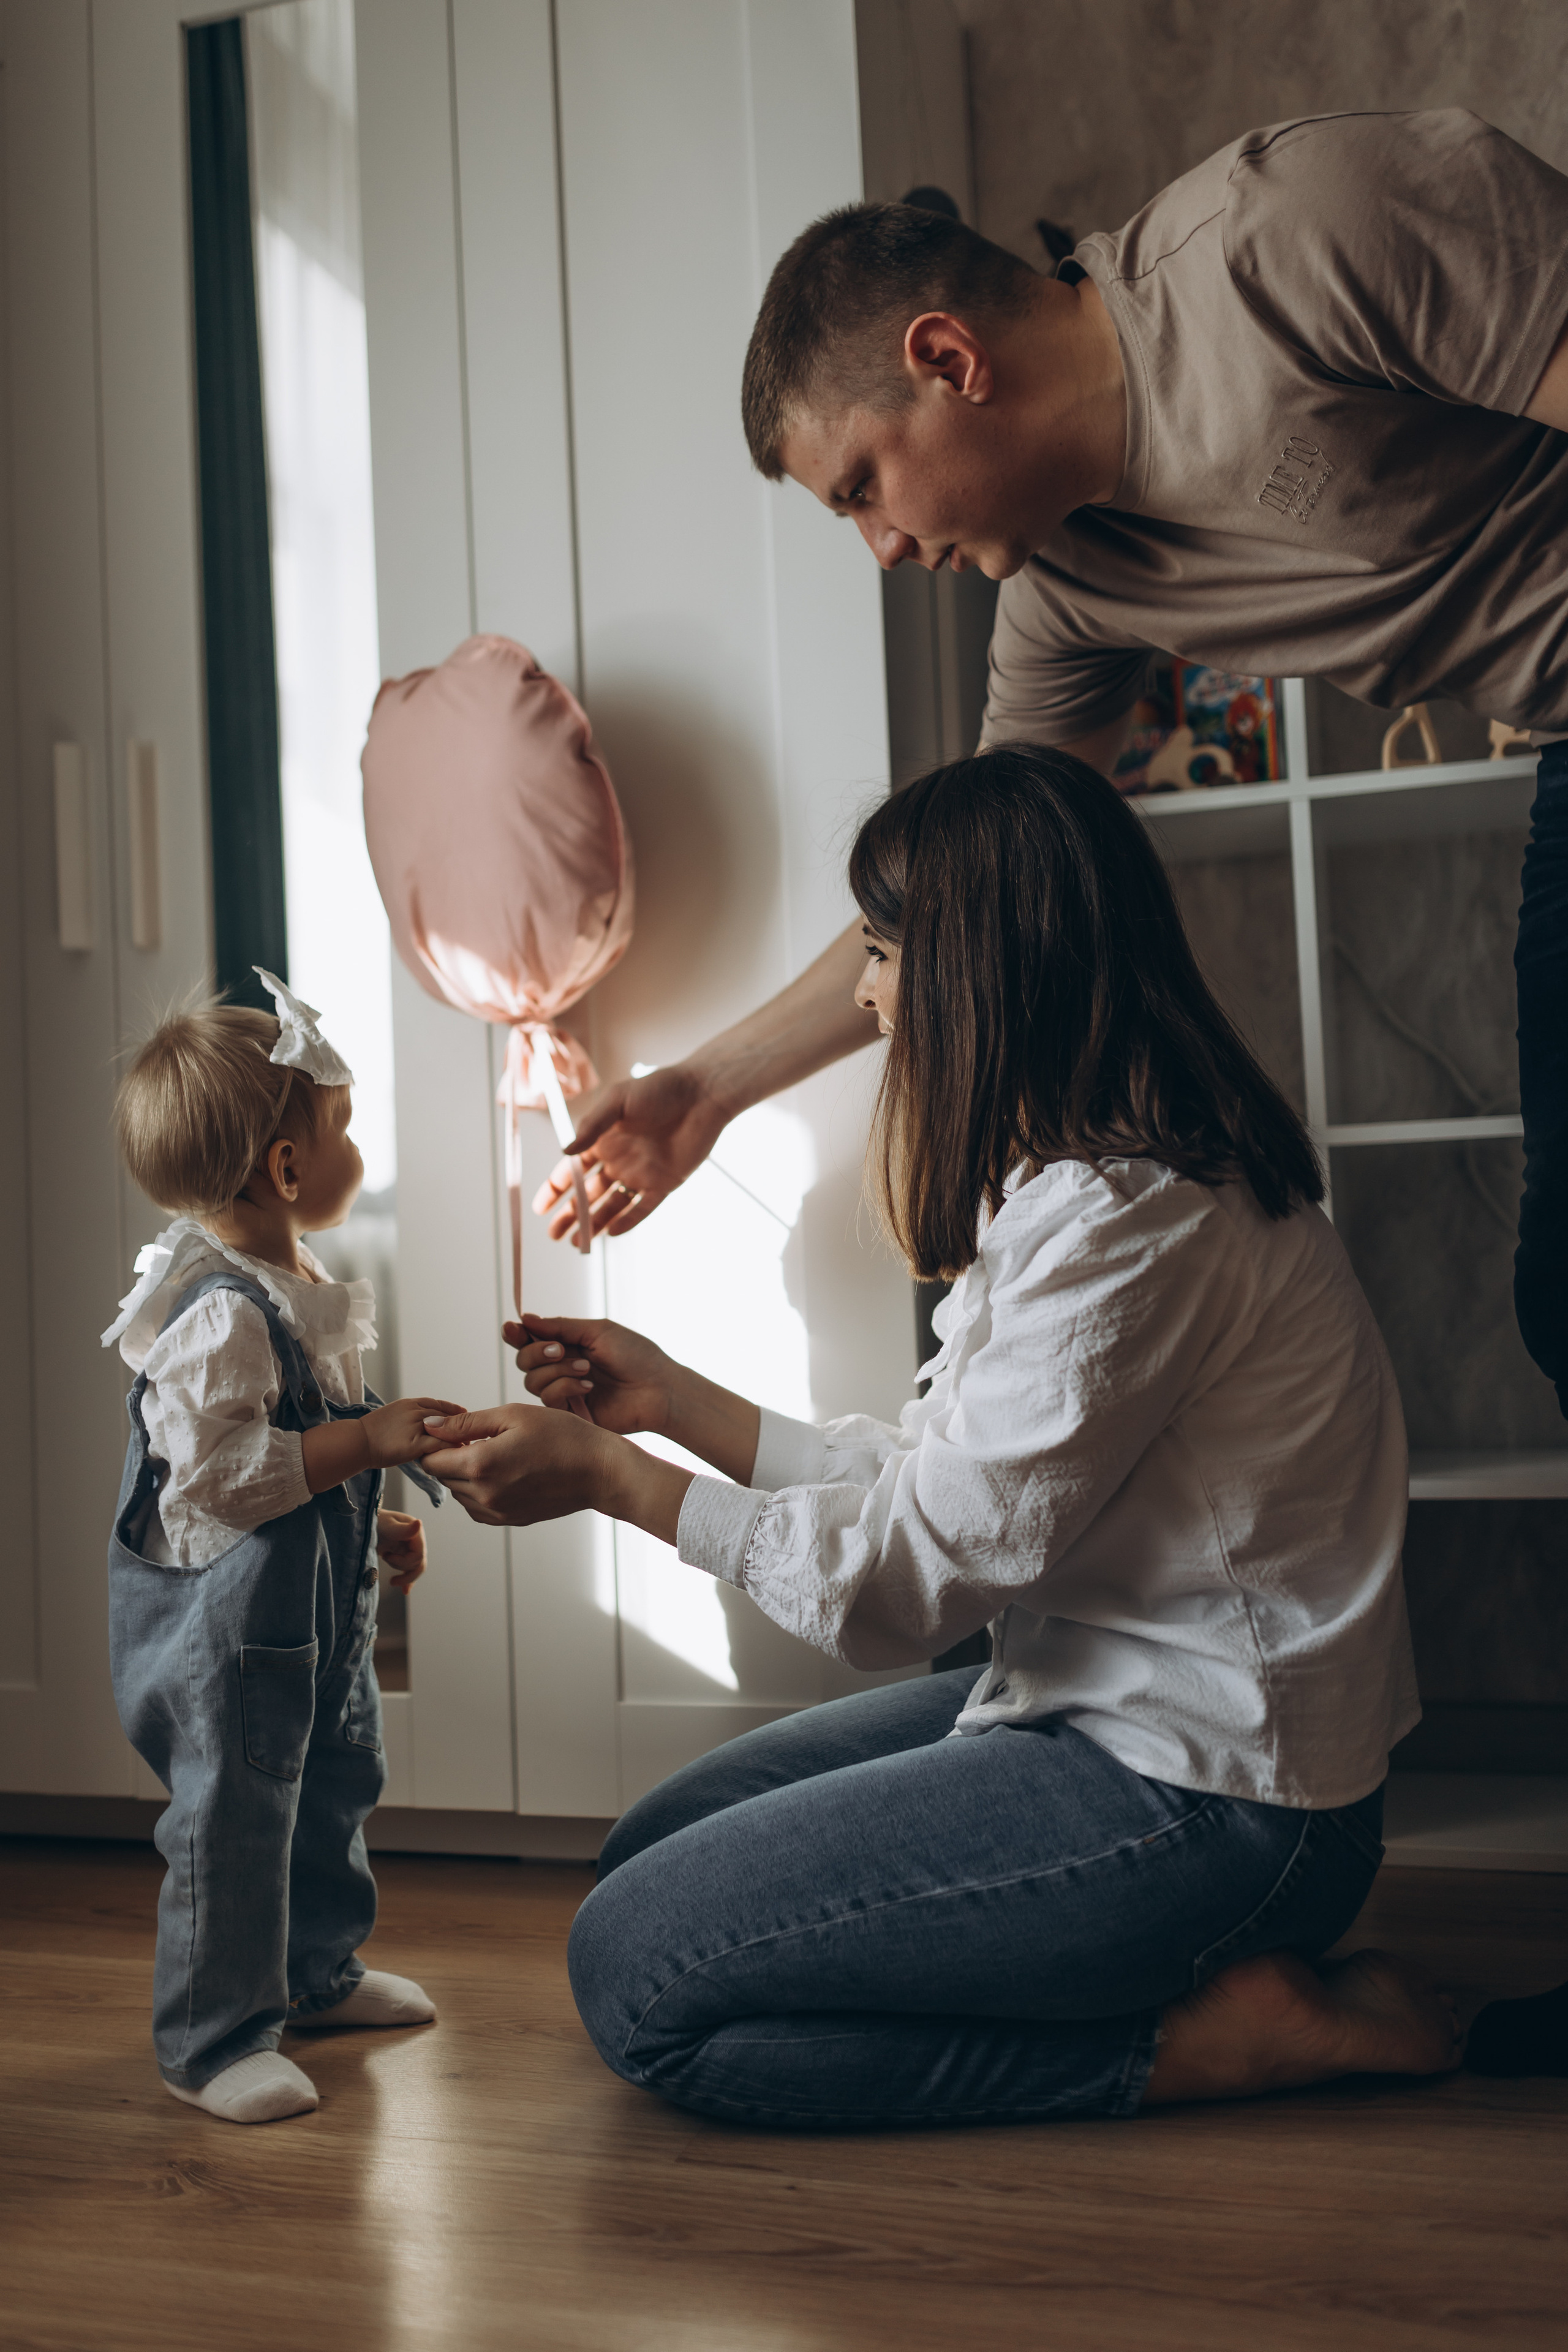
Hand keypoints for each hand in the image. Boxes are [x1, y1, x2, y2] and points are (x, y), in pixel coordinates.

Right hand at [360, 1396, 466, 1470]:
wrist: (357, 1442)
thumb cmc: (373, 1433)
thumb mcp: (394, 1416)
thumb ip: (411, 1417)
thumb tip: (425, 1423)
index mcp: (410, 1403)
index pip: (438, 1404)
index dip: (453, 1410)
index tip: (464, 1414)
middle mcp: (414, 1411)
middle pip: (446, 1416)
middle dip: (460, 1424)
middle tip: (473, 1433)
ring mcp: (415, 1426)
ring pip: (445, 1430)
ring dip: (459, 1437)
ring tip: (469, 1446)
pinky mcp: (414, 1444)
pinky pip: (439, 1445)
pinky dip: (450, 1449)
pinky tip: (457, 1454)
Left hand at [376, 1508, 426, 1593]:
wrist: (365, 1523)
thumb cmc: (375, 1521)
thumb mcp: (387, 1526)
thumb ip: (402, 1529)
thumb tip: (419, 1523)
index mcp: (415, 1532)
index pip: (419, 1555)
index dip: (404, 1561)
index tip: (386, 1555)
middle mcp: (416, 1541)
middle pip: (419, 1563)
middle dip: (402, 1568)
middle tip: (386, 1561)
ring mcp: (411, 1549)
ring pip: (416, 1569)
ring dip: (405, 1576)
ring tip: (392, 1581)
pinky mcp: (404, 1556)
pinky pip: (411, 1571)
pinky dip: (408, 1581)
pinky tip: (405, 1590)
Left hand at [422, 1403, 693, 1543]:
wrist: (600, 1471)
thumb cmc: (562, 1436)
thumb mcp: (513, 1415)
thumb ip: (466, 1423)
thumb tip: (429, 1426)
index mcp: (480, 1465)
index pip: (431, 1459)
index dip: (439, 1441)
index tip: (459, 1430)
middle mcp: (484, 1495)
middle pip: (442, 1477)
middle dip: (451, 1457)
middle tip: (481, 1438)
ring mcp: (497, 1512)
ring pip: (459, 1493)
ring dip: (466, 1474)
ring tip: (497, 1453)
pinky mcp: (510, 1520)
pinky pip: (477, 1507)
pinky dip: (481, 1490)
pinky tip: (504, 1472)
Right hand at [503, 1313, 678, 1435]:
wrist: (658, 1388)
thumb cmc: (636, 1356)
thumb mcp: (598, 1331)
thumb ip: (560, 1327)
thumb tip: (525, 1319)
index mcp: (567, 1345)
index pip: (530, 1340)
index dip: (516, 1334)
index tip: (511, 1329)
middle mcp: (561, 1368)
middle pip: (524, 1361)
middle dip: (537, 1352)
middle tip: (560, 1349)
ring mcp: (565, 1392)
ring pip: (532, 1381)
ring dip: (557, 1370)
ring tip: (586, 1368)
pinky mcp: (570, 1413)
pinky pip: (548, 1399)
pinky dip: (565, 1387)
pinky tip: (589, 1386)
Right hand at [532, 1064, 727, 1243]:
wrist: (701, 1095)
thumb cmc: (659, 1089)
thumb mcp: (617, 1101)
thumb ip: (591, 1127)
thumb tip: (565, 1151)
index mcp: (603, 1141)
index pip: (572, 1171)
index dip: (555, 1190)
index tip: (540, 1208)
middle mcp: (619, 1160)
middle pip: (589, 1194)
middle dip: (570, 1215)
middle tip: (554, 1235)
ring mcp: (641, 1173)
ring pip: (612, 1205)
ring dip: (595, 1223)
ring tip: (577, 1243)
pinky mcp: (664, 1183)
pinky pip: (643, 1208)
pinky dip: (627, 1221)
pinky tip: (611, 1233)